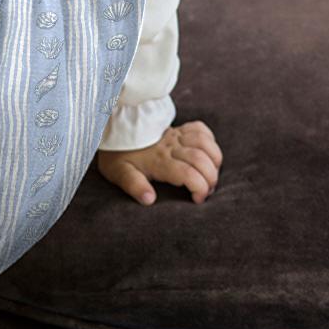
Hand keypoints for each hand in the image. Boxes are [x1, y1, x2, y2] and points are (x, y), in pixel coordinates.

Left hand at [96, 120, 221, 205]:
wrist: (113, 129)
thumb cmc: (117, 155)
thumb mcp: (118, 172)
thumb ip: (134, 185)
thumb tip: (150, 199)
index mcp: (158, 160)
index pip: (188, 173)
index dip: (200, 188)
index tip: (198, 199)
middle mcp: (170, 146)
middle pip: (202, 160)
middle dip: (211, 178)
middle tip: (206, 191)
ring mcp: (175, 135)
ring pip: (205, 143)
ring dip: (214, 160)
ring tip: (210, 174)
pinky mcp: (177, 128)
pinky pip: (200, 129)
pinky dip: (210, 141)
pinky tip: (207, 153)